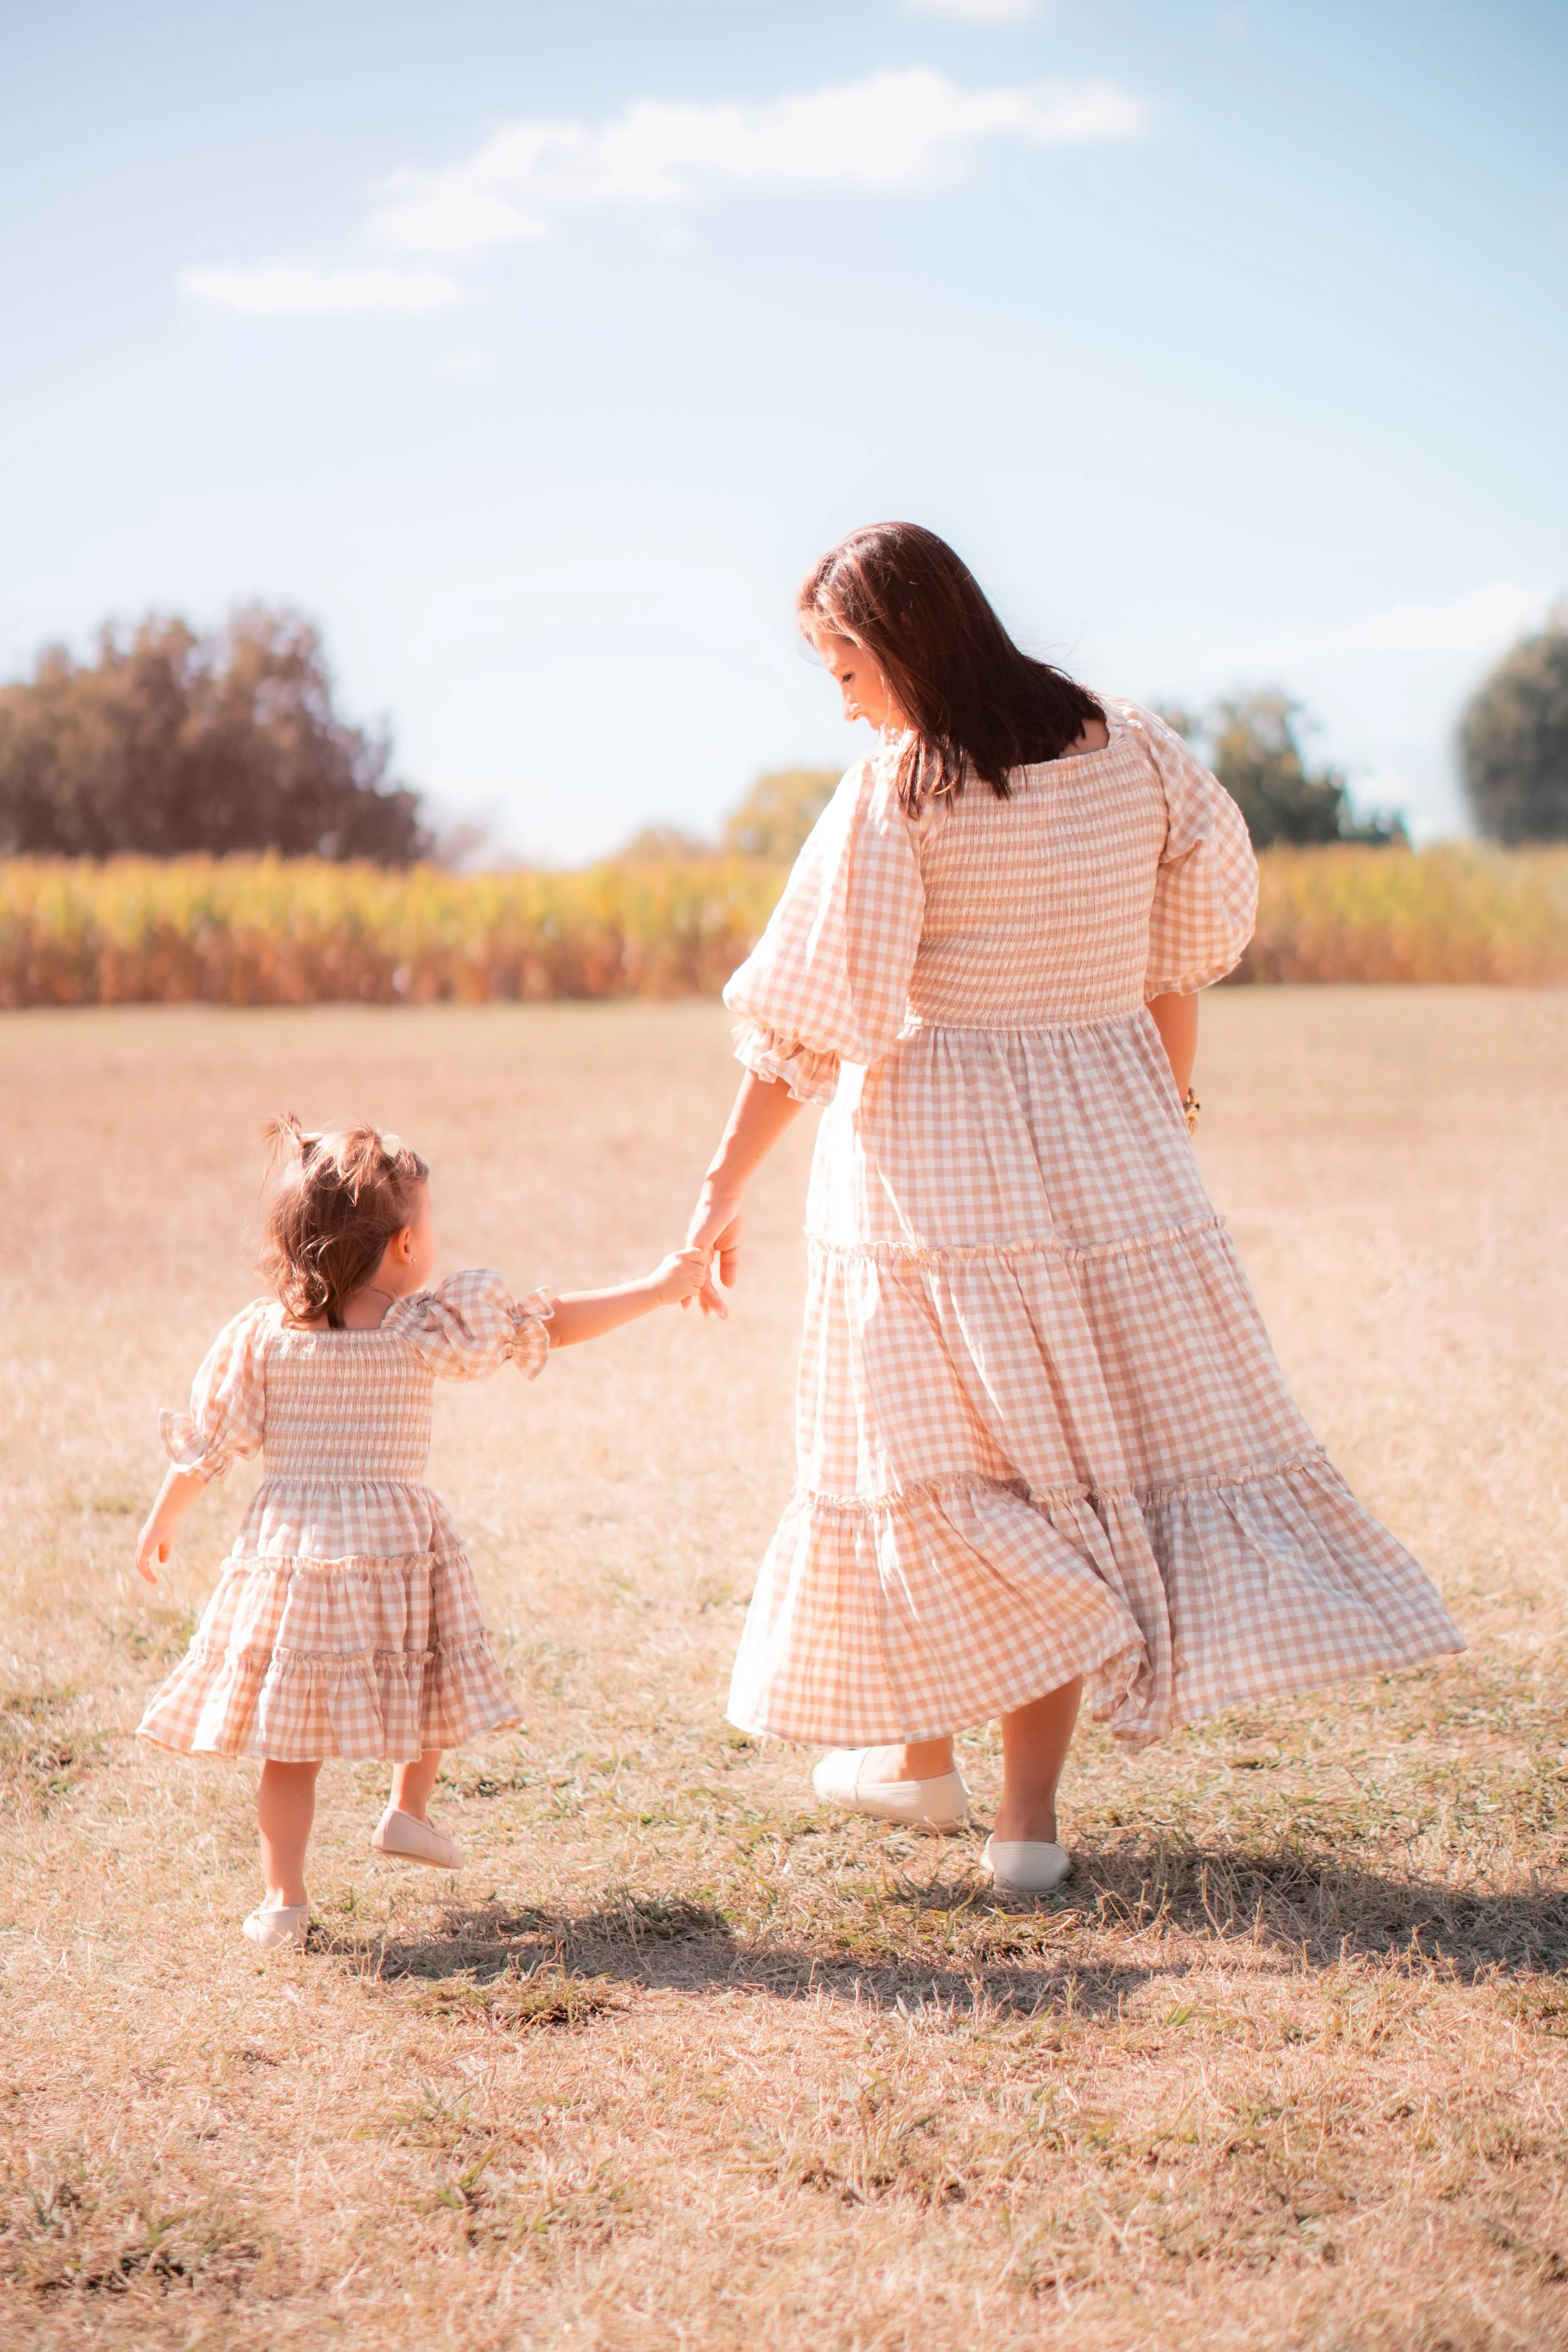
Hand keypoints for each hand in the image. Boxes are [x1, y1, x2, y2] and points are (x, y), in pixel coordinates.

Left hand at [134, 1516, 169, 1585]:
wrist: (165, 1515)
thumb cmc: (168, 1524)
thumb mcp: (167, 1540)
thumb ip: (164, 1551)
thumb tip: (162, 1562)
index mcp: (146, 1541)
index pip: (143, 1556)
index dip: (147, 1565)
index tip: (154, 1572)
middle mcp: (141, 1543)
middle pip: (139, 1561)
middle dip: (145, 1572)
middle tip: (153, 1580)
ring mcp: (141, 1545)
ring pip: (139, 1564)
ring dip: (146, 1574)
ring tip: (154, 1581)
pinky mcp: (143, 1548)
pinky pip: (142, 1564)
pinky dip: (146, 1572)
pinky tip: (153, 1576)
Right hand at [649, 1248, 712, 1310]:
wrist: (652, 1290)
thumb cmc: (663, 1275)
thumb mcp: (671, 1260)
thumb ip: (684, 1257)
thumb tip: (702, 1255)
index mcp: (679, 1256)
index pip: (698, 1253)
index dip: (701, 1260)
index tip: (696, 1266)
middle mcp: (683, 1264)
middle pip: (702, 1269)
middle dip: (698, 1275)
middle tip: (689, 1279)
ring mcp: (685, 1277)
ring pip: (701, 1280)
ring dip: (695, 1285)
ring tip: (685, 1285)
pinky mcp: (686, 1289)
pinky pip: (697, 1291)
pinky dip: (692, 1293)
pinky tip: (683, 1291)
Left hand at [683, 1187, 742, 1316]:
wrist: (725, 1198)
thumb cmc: (729, 1217)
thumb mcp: (731, 1246)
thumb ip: (729, 1265)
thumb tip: (729, 1286)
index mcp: (701, 1252)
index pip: (702, 1276)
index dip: (704, 1292)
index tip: (705, 1306)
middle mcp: (695, 1254)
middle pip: (698, 1281)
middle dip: (702, 1299)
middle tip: (706, 1315)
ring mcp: (694, 1252)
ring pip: (699, 1280)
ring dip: (706, 1297)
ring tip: (709, 1313)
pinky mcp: (696, 1248)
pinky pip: (700, 1271)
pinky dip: (703, 1285)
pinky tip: (706, 1297)